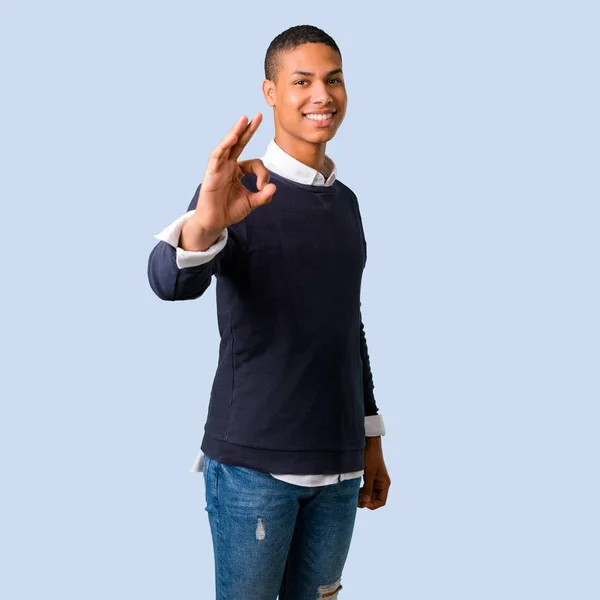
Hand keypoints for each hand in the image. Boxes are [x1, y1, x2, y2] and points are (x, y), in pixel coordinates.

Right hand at [181, 113, 276, 250]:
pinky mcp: (211, 173)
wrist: (214, 223)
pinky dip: (224, 146)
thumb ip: (263, 196)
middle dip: (249, 130)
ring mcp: (219, 168)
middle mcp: (228, 166)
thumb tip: (274, 187)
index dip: (263, 173)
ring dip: (236, 132)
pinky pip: (217, 156)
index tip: (264, 187)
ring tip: (244, 120)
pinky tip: (232, 138)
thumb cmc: (229, 211)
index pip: (255, 163)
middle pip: (240, 143)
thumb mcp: (251, 203)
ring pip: (228, 146)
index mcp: (238, 171)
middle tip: (258, 115)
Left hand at [358, 436, 390, 509]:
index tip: (363, 503)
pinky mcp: (369, 477)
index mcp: (384, 483)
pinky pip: (366, 488)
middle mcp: (381, 484)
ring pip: (369, 494)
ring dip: (362, 497)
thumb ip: (368, 488)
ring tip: (353, 496)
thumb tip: (365, 502)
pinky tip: (354, 490)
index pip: (381, 501)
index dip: (373, 505)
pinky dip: (361, 491)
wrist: (368, 443)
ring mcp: (375, 481)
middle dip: (366, 501)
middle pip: (374, 499)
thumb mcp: (369, 473)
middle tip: (355, 501)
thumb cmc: (371, 457)